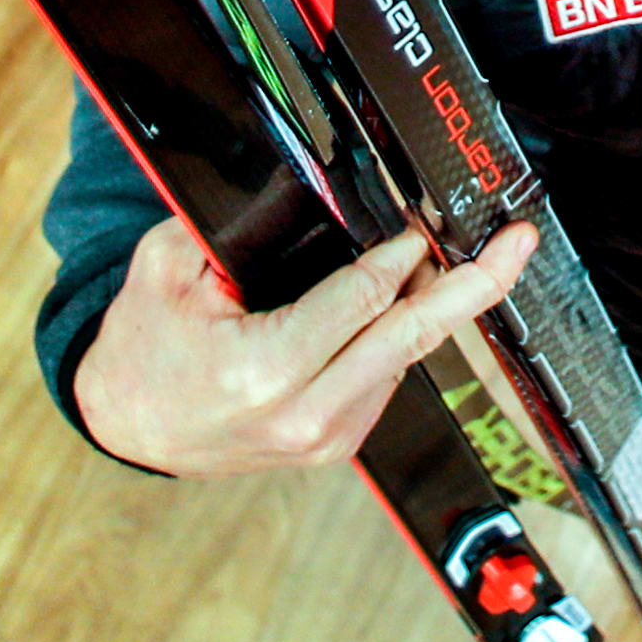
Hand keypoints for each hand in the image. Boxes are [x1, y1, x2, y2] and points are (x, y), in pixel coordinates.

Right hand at [72, 212, 540, 476]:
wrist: (126, 425)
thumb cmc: (143, 350)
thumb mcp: (168, 268)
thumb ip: (238, 229)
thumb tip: (308, 196)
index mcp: (262, 372)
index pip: (362, 301)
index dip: (404, 254)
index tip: (431, 221)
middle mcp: (303, 415)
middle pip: (411, 337)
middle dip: (473, 285)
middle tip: (514, 246)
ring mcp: (324, 438)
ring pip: (406, 358)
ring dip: (442, 306)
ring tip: (478, 259)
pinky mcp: (334, 445)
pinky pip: (387, 378)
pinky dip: (406, 335)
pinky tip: (419, 298)